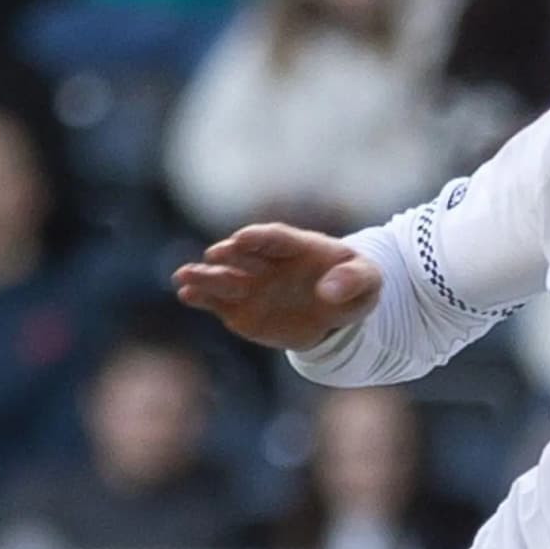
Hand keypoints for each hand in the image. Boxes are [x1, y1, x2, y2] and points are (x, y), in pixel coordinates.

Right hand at [172, 224, 380, 350]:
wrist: (336, 310)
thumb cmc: (353, 286)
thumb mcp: (367, 282)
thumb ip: (353, 281)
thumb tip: (328, 292)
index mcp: (298, 246)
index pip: (276, 239)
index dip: (259, 238)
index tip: (243, 239)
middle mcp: (268, 262)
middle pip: (244, 257)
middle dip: (228, 257)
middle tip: (212, 257)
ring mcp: (252, 284)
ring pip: (224, 278)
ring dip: (204, 277)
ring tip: (182, 278)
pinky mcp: (240, 308)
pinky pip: (218, 302)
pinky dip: (202, 298)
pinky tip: (185, 295)